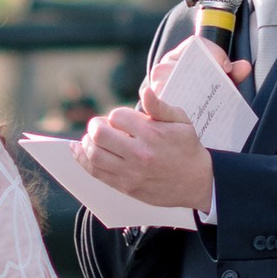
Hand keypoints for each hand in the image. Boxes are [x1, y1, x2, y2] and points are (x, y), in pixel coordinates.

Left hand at [75, 99, 214, 211]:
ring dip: (87, 142)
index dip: (116, 116)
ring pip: (94, 154)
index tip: (121, 120)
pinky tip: (79, 150)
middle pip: (100, 134)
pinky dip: (82, 159)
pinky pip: (96, 172)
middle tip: (100, 126)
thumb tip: (145, 91)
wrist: (197, 182)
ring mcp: (131, 172)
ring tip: (92, 138)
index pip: (117, 116)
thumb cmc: (187, 148)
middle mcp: (139, 153)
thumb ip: (160, 106)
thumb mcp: (181, 121)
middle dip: (96, 126)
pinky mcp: (126, 186)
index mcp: (152, 133)